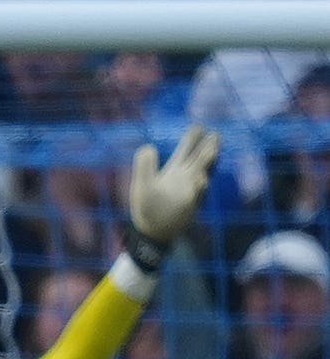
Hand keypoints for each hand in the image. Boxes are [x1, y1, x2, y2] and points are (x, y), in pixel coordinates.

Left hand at [128, 125, 219, 244]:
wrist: (151, 232)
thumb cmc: (147, 208)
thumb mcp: (142, 183)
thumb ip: (144, 165)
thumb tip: (148, 147)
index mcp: (175, 171)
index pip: (186, 151)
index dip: (193, 139)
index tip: (200, 127)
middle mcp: (186, 179)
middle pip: (199, 159)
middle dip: (208, 147)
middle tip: (215, 134)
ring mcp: (190, 192)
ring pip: (202, 174)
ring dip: (208, 164)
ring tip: (213, 151)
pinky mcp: (189, 207)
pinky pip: (196, 196)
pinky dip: (199, 188)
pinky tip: (200, 180)